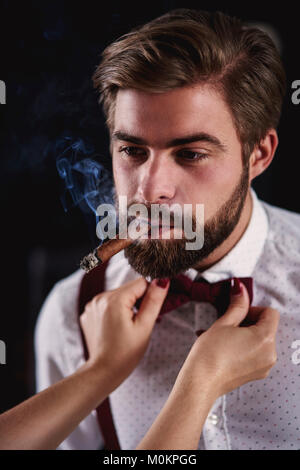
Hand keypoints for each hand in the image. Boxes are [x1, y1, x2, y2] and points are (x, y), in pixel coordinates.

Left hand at [80, 277, 168, 388]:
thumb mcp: (144, 327)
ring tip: (127, 327)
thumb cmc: (126, 353)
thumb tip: (162, 280)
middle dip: (137, 301)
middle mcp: (100, 297)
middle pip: (128, 289)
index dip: (150, 295)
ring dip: (126, 306)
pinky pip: (107, 304)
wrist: (103, 372)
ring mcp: (91, 305)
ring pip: (118, 296)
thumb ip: (154, 300)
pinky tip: (115, 328)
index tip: (149, 312)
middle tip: (138, 323)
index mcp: (114, 299)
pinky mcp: (88, 313)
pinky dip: (114, 312)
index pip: (141, 282)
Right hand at [175, 280, 279, 399]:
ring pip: (260, 340)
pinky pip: (255, 353)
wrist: (200, 383)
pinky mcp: (256, 374)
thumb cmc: (209, 354)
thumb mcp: (223, 323)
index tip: (237, 313)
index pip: (270, 313)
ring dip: (244, 334)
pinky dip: (244, 346)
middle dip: (248, 322)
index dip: (253, 309)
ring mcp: (264, 366)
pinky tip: (225, 347)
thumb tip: (240, 288)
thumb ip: (237, 305)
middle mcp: (270, 354)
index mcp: (265, 339)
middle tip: (227, 324)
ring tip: (223, 337)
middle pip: (266, 326)